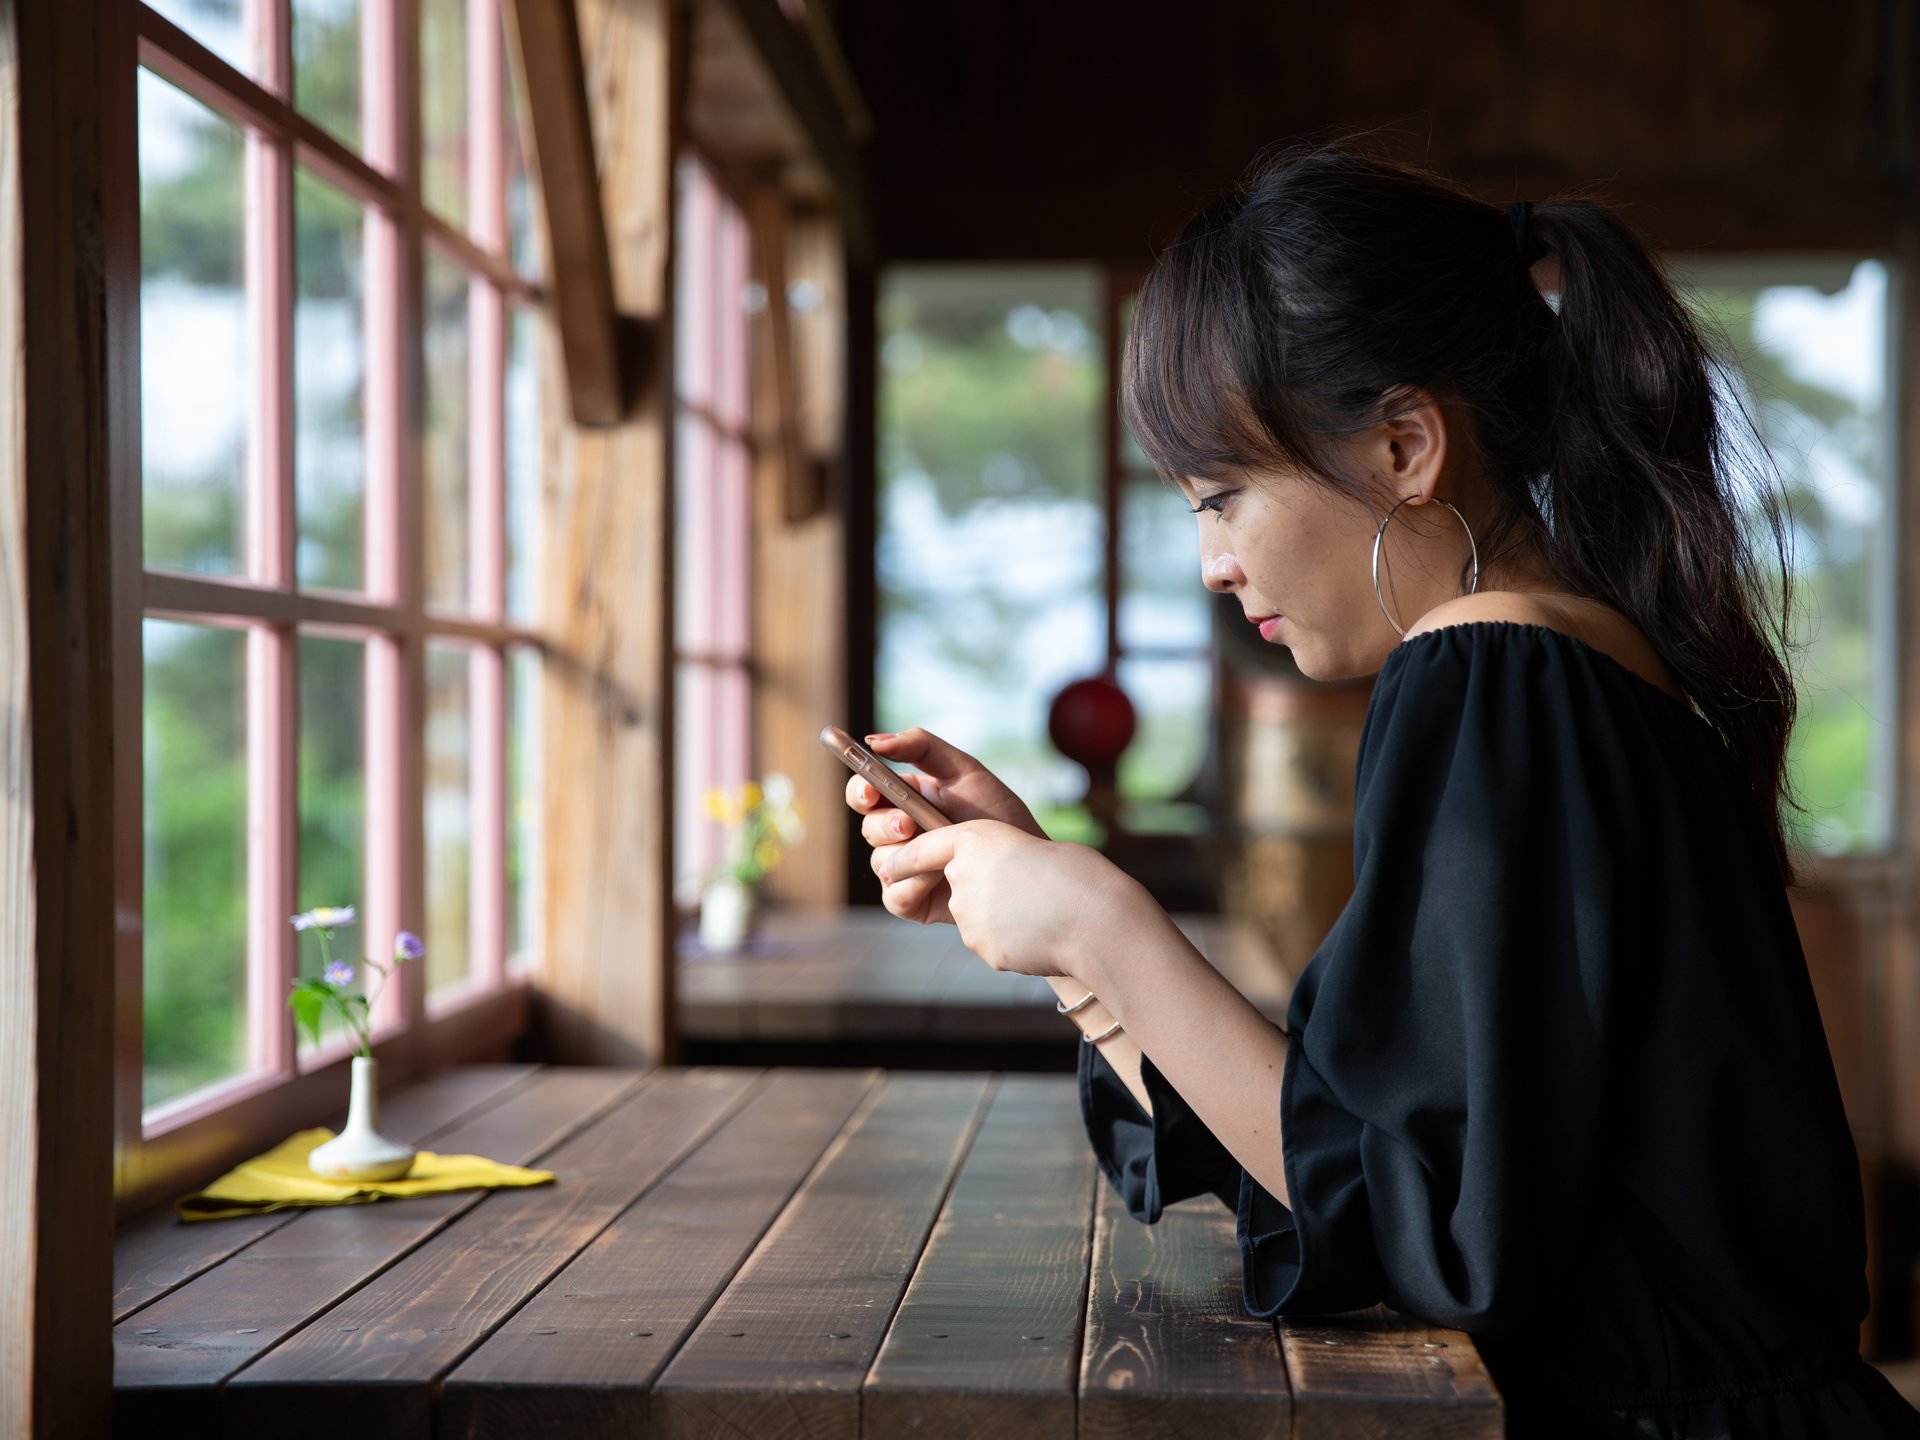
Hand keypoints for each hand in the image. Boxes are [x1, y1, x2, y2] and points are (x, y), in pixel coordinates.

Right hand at [846, 728, 1045, 923]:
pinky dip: (913, 886)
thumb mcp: (965, 770)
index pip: (864, 793)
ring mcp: (904, 868)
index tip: (869, 791)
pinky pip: (895, 896)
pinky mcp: (913, 901)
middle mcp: (899, 835)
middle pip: (867, 828)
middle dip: (884, 826)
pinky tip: (940, 878)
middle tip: (909, 826)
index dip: (860, 791)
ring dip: (906, 857)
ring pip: (879, 862)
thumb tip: (874, 741)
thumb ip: (921, 746)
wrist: (1025, 862)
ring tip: (942, 855)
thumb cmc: (998, 813)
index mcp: (905, 800)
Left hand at [875, 819, 1142, 978]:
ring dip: (1000, 918)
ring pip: (974, 917)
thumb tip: (983, 893)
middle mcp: (962, 874)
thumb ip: (1000, 866)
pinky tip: (1039, 936)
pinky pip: (990, 942)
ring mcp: (968, 912)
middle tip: (1024, 895)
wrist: (1096, 919)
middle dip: (980, 894)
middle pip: (955, 887)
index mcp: (976, 838)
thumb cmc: (1078, 878)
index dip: (908, 859)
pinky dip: (1011, 941)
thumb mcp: (1032, 853)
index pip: (925, 847)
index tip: (892, 869)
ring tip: (1040, 915)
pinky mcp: (979, 944)